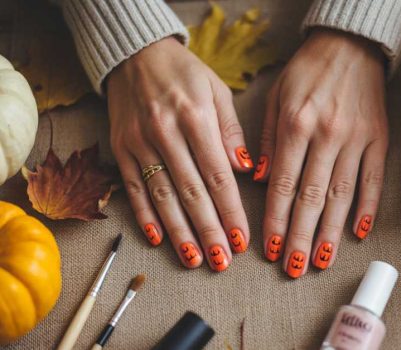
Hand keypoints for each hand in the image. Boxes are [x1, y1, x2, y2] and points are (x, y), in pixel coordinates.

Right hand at [107, 37, 251, 270]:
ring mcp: (139, 143)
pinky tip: (157, 239)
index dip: (230, 210)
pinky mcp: (120, 149)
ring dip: (179, 232)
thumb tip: (245, 169)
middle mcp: (166, 133)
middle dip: (208, 230)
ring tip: (194, 259)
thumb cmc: (184, 73)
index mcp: (195, 117)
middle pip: (191, 192)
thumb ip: (231, 131)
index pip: (217, 175)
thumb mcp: (217, 90)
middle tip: (221, 261)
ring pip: (162, 197)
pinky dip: (144, 215)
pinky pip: (132, 188)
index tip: (242, 239)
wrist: (135, 53)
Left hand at [255, 29, 387, 277]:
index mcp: (296, 126)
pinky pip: (372, 179)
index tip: (271, 249)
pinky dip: (367, 207)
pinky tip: (359, 232)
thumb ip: (266, 141)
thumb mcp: (274, 98)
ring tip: (320, 260)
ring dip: (330, 231)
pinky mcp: (378, 139)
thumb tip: (260, 181)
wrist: (348, 47)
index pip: (283, 185)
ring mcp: (356, 139)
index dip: (276, 221)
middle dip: (301, 236)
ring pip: (341, 195)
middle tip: (294, 267)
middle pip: (311, 198)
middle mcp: (326, 136)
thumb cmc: (305, 72)